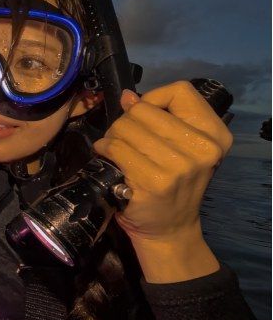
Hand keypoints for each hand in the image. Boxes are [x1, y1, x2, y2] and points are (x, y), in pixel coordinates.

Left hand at [93, 81, 232, 281]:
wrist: (170, 228)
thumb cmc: (173, 183)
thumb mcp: (179, 147)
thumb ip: (159, 118)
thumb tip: (128, 96)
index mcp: (215, 135)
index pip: (181, 91)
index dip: (154, 97)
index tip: (145, 114)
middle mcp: (203, 148)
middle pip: (144, 109)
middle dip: (126, 120)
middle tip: (124, 136)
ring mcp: (179, 166)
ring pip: (126, 127)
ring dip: (112, 136)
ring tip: (115, 147)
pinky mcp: (154, 181)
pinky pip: (117, 148)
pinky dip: (105, 148)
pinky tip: (108, 156)